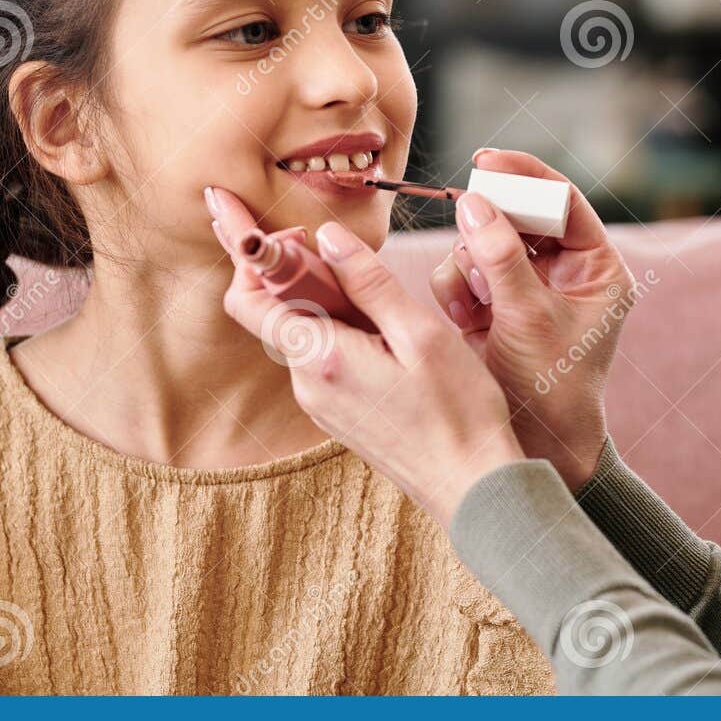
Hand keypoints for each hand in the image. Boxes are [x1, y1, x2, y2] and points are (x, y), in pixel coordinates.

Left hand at [205, 186, 525, 525]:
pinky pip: (322, 358)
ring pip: (302, 333)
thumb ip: (368, 281)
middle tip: (354, 261)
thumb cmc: (457, 412)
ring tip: (384, 304)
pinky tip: (387, 336)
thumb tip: (327, 237)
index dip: (258, 256)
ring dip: (329, 305)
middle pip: (275, 311)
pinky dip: (341, 333)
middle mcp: (306, 383)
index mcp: (320, 358)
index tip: (295, 233)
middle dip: (304, 275)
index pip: (248, 298)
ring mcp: (319, 403)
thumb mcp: (419, 333)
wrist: (471, 486)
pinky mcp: (336, 413)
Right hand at [431, 149, 638, 490]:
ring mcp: (522, 287)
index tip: (487, 161)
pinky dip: (455, 288)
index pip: (563, 201)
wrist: (531, 444)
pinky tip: (466, 319)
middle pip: (517, 214)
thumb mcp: (531, 316)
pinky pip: (460, 271)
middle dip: (488, 225)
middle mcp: (562, 271)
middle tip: (466, 219)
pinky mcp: (489, 305)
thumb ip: (503, 256)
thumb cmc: (551, 386)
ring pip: (481, 240)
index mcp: (596, 268)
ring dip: (470, 265)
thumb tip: (474, 201)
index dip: (526, 177)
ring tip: (477, 306)